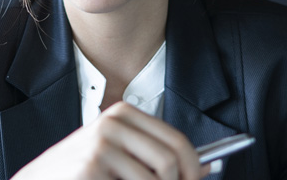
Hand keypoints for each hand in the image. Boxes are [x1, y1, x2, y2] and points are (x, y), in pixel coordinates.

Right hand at [11, 102, 213, 179]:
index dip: (195, 168)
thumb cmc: (79, 173)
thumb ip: (154, 157)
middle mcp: (111, 123)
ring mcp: (99, 144)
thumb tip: (208, 167)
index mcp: (122, 114)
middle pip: (170, 161)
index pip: (176, 141)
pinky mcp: (90, 167)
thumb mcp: (119, 157)